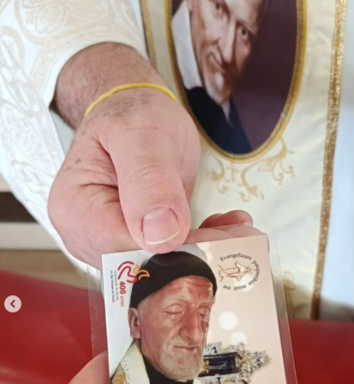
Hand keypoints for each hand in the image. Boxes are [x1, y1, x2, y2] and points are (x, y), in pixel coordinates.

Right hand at [48, 43, 254, 267]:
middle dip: (196, 253)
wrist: (136, 114)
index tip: (219, 237)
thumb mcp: (142, 135)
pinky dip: (201, 245)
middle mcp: (87, 236)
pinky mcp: (134, 245)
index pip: (126, 248)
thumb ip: (149, 180)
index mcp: (77, 210)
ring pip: (162, 264)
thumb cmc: (132, 114)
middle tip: (242, 234)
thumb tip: (159, 234)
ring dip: (205, 250)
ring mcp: (109, 244)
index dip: (174, 248)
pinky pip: (169, 256)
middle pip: (145, 263)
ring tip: (238, 228)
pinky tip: (222, 228)